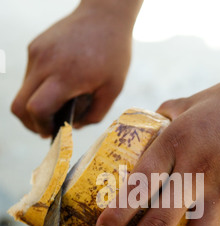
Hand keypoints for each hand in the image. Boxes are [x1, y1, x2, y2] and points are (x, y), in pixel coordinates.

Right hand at [11, 0, 142, 135]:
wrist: (105, 14)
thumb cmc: (114, 53)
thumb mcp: (113, 89)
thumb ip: (95, 114)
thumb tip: (74, 127)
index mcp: (65, 76)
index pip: (36, 109)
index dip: (41, 127)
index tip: (53, 131)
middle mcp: (44, 64)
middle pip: (19, 106)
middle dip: (31, 123)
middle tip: (48, 127)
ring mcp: (37, 53)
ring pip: (23, 91)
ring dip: (36, 104)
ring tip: (58, 105)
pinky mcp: (35, 46)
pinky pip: (30, 75)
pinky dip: (40, 87)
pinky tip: (60, 83)